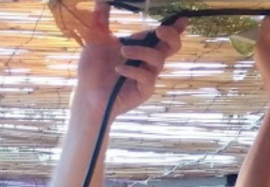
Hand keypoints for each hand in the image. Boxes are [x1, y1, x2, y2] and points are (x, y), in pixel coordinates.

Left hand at [74, 2, 186, 117]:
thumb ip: (100, 21)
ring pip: (158, 60)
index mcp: (140, 47)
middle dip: (171, 36)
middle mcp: (148, 60)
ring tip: (123, 50)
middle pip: (172, 47)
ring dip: (142, 52)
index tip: (182, 20)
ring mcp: (148, 76)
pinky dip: (133, 70)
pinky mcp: (144, 90)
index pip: (162, 36)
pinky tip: (118, 69)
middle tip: (159, 30)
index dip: (175, 28)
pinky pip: (147, 78)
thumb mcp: (95, 40)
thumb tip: (101, 1)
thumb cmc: (93, 69)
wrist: (87, 94)